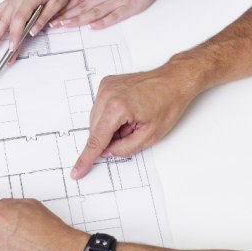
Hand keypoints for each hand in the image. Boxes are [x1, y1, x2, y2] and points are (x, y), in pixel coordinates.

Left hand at [51, 0, 174, 29]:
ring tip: (66, 26)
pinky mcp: (130, 6)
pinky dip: (103, 22)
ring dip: (79, 20)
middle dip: (67, 15)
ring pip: (95, 11)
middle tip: (54, 23)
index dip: (65, 5)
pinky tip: (92, 27)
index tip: (55, 12)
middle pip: (83, 5)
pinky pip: (114, 16)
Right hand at [72, 62, 196, 178]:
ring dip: (111, 126)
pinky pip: (100, 108)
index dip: (86, 158)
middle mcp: (107, 94)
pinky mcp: (106, 84)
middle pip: (96, 130)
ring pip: (97, 119)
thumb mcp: (150, 135)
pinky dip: (111, 115)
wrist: (174, 80)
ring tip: (132, 119)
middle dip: (109, 138)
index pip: (97, 140)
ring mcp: (105, 87)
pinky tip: (127, 112)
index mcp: (117, 107)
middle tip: (131, 132)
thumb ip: (125, 148)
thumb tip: (109, 152)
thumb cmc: (168, 103)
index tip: (77, 171)